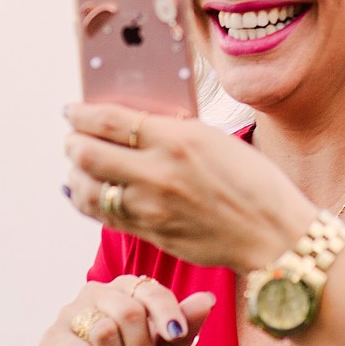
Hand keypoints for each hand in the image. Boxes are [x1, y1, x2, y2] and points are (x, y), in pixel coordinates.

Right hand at [38, 274, 215, 345]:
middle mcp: (96, 294)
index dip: (167, 311)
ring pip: (104, 332)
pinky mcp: (51, 340)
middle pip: (128, 311)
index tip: (177, 334)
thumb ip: (185, 327)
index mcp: (126, 290)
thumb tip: (208, 299)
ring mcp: (70, 314)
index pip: (150, 289)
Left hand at [64, 102, 315, 272]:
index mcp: (176, 140)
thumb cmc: (252, 182)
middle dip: (72, 143)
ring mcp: (150, 208)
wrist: (273, 234)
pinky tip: (88, 191)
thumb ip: (170, 130)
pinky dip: (88, 201)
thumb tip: (130, 122)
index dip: (80, 114)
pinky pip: (104, 216)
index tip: (71, 110)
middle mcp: (157, 174)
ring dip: (75, 174)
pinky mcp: (151, 234)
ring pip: (87, 189)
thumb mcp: (214, 139)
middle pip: (86, 154)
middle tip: (72, 137)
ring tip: (79, 166)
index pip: (108, 121)